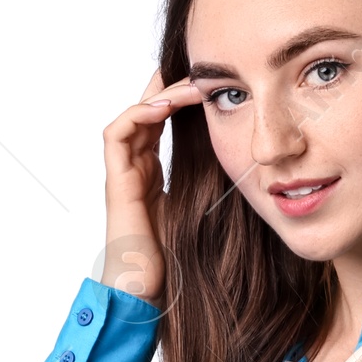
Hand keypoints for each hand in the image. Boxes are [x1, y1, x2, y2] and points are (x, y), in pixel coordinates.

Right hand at [101, 66, 205, 302]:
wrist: (148, 291)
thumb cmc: (175, 260)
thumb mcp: (202, 211)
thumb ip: (210, 187)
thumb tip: (245, 168)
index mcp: (151, 174)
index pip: (161, 123)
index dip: (179, 100)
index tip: (206, 84)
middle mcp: (134, 169)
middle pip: (146, 113)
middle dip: (169, 89)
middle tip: (197, 71)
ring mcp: (123, 174)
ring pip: (133, 117)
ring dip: (158, 96)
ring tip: (188, 86)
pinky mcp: (116, 182)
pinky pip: (117, 134)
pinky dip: (137, 115)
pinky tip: (163, 107)